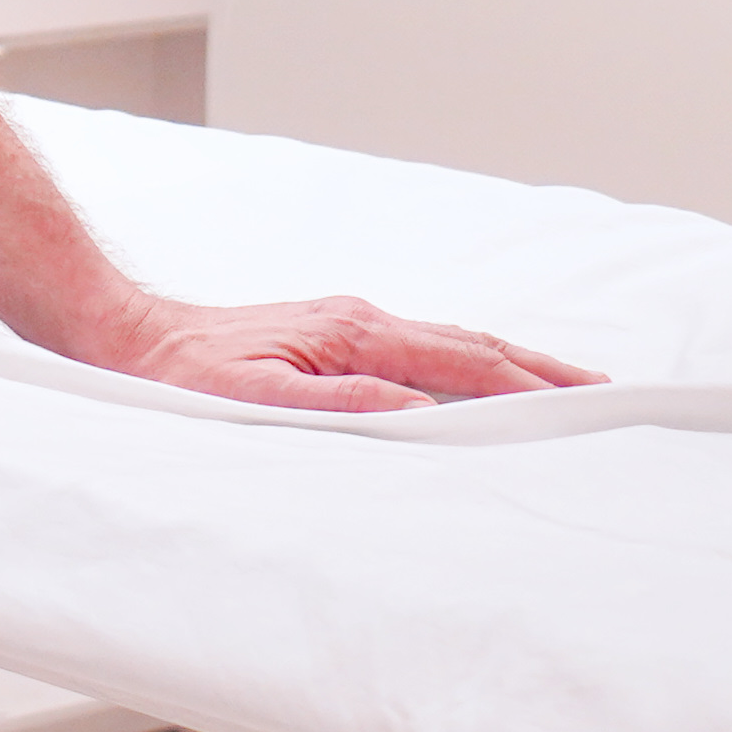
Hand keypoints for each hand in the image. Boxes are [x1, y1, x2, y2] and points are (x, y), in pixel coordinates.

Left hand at [83, 292, 599, 416]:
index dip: (525, 386)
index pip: (462, 361)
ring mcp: (350, 325)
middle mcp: (361, 321)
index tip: (580, 405)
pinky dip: (468, 366)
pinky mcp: (334, 337)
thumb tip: (412, 410)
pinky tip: (479, 382)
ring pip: (451, 345)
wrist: (127, 335)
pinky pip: (422, 351)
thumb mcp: (252, 398)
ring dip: (512, 366)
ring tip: (563, 387)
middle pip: (473, 346)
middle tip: (603, 394)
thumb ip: (335, 404)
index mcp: (354, 334)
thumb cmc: (179, 373)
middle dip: (541, 371)